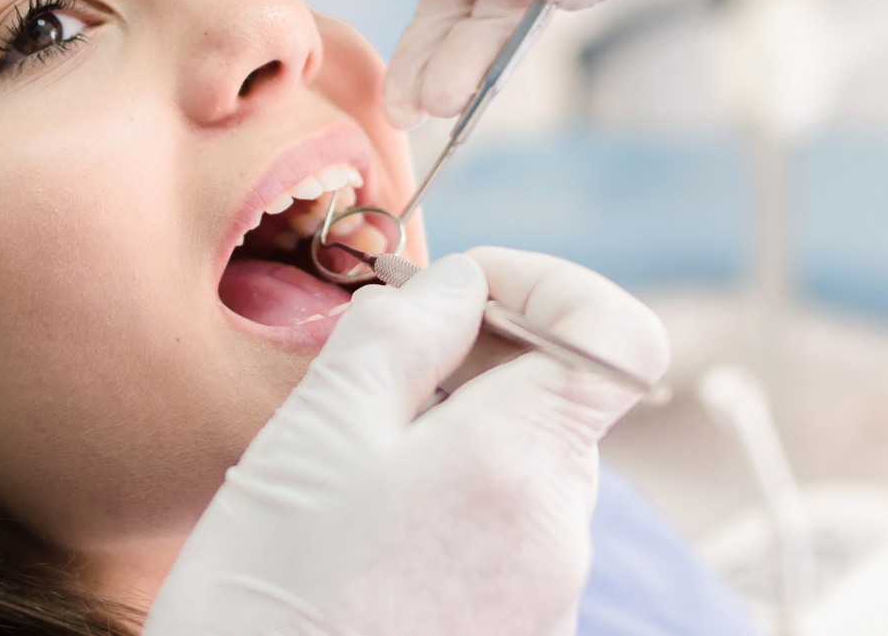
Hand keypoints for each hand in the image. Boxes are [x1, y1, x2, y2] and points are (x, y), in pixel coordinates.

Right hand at [141, 249, 668, 635]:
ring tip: (349, 475)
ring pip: (521, 472)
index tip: (460, 293)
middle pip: (557, 404)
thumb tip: (460, 284)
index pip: (619, 337)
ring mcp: (545, 603)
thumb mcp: (316, 432)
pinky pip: (502, 542)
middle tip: (371, 377)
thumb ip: (402, 334)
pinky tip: (365, 540)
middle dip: (474, 366)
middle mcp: (559, 538)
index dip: (547, 285)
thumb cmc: (268, 595)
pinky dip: (448, 512)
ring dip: (452, 443)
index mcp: (522, 464)